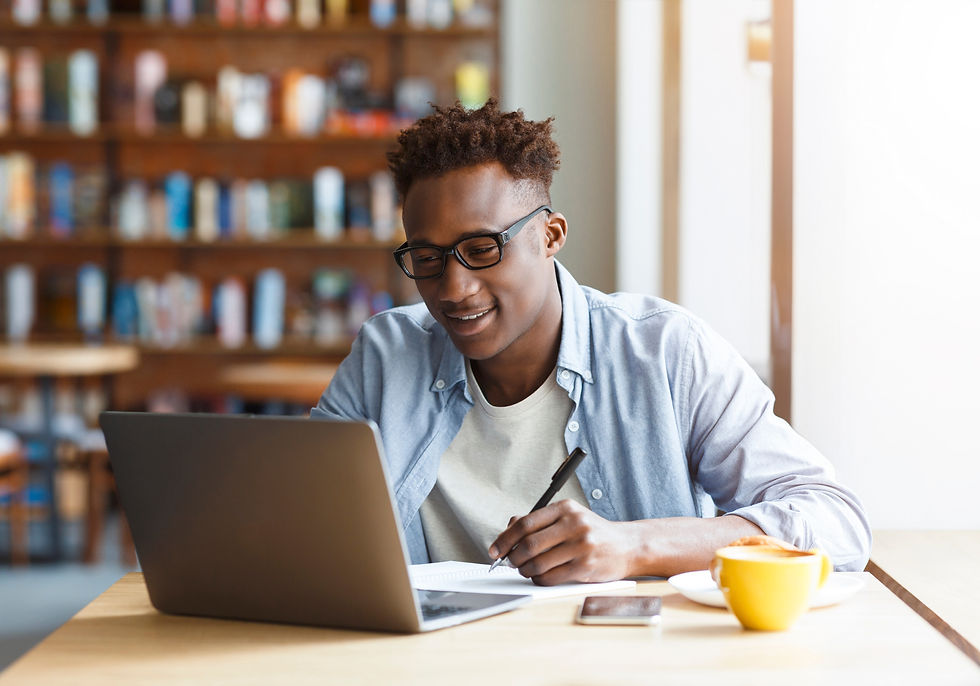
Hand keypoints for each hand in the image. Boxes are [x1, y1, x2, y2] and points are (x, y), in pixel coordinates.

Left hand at [488, 500, 638, 584]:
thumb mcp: (568, 517)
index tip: (495, 549)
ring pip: (538, 563)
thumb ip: (539, 521)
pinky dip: (539, 579)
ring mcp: (581, 545)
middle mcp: (574, 524)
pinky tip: (540, 576)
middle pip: (529, 544)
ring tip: (526, 570)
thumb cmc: (592, 532)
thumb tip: (508, 529)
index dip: (505, 539)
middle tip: (510, 563)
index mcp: (565, 508)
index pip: (525, 523)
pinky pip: (551, 577)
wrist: (628, 545)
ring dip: (526, 570)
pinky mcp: (585, 566)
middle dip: (513, 557)